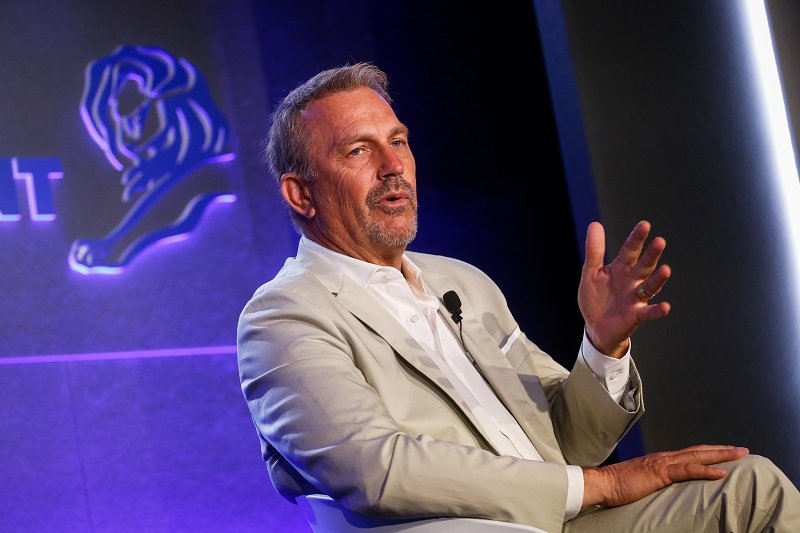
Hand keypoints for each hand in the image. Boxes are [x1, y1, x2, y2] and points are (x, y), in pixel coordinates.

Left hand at [578, 220, 670, 356]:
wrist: (595, 327)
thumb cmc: (596, 298)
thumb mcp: (591, 273)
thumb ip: (594, 251)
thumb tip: (595, 223)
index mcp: (621, 269)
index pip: (630, 250)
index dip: (636, 238)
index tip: (645, 224)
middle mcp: (632, 281)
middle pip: (644, 265)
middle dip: (651, 254)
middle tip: (660, 241)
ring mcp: (636, 298)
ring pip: (650, 286)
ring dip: (658, 279)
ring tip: (666, 269)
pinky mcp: (636, 316)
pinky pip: (648, 312)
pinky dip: (657, 310)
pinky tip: (665, 307)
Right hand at [582, 445, 748, 506]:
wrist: (603, 483)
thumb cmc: (619, 486)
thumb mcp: (643, 482)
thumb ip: (657, 482)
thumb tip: (667, 489)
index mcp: (661, 460)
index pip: (691, 453)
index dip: (709, 452)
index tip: (726, 452)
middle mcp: (664, 457)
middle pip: (699, 451)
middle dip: (722, 450)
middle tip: (742, 450)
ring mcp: (663, 463)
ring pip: (697, 456)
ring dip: (721, 455)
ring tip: (739, 454)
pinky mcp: (660, 473)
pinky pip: (688, 471)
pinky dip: (706, 470)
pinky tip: (722, 472)